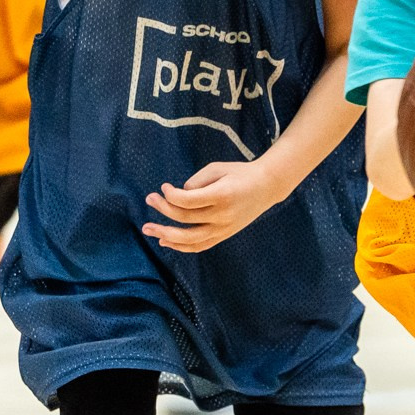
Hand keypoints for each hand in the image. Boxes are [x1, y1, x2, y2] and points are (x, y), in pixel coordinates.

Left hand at [144, 160, 285, 253]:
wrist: (267, 187)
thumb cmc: (239, 173)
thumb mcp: (217, 168)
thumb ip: (196, 181)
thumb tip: (178, 197)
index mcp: (221, 195)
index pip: (187, 201)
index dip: (170, 194)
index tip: (164, 187)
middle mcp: (223, 215)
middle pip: (185, 218)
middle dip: (162, 209)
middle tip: (149, 199)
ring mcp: (224, 228)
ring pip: (189, 239)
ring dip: (166, 234)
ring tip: (148, 229)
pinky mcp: (225, 235)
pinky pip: (199, 245)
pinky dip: (181, 246)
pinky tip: (166, 241)